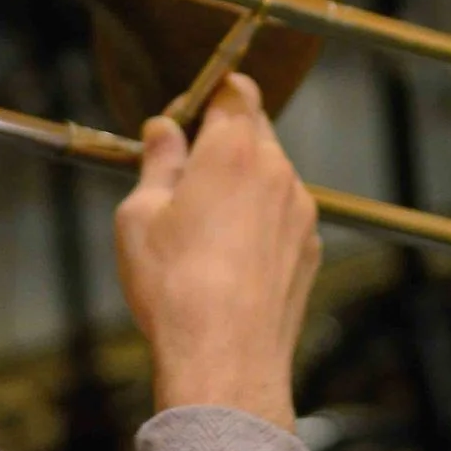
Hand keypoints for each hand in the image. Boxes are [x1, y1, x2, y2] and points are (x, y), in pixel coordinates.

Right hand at [114, 75, 321, 429]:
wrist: (226, 361)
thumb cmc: (175, 287)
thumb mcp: (139, 216)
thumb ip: (157, 163)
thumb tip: (164, 130)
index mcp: (233, 151)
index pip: (235, 90)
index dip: (208, 96)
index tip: (185, 120)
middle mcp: (277, 171)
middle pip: (256, 129)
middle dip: (224, 140)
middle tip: (187, 175)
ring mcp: (301, 211)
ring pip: (272, 175)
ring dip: (244, 183)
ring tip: (205, 227)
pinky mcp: (311, 248)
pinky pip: (285, 215)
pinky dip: (262, 221)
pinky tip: (231, 258)